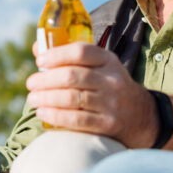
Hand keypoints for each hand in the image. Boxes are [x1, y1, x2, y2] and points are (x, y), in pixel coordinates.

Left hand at [26, 42, 157, 147]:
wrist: (141, 116)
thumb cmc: (109, 86)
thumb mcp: (99, 66)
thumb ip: (71, 57)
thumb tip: (37, 48)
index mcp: (108, 60)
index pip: (81, 51)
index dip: (56, 54)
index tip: (40, 60)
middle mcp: (112, 80)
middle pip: (72, 76)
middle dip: (45, 80)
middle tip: (30, 84)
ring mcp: (111, 103)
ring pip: (72, 98)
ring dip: (46, 98)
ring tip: (33, 98)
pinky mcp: (109, 124)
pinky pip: (77, 120)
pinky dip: (55, 115)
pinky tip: (43, 113)